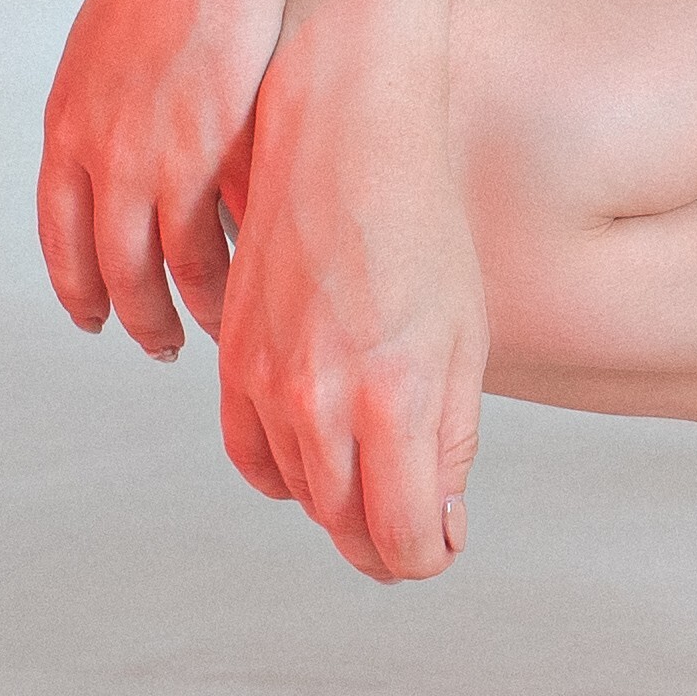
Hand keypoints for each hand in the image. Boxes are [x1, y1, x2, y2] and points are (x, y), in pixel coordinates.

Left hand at [34, 0, 290, 359]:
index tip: (91, 312)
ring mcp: (139, 157)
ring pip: (144, 269)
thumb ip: (131, 86)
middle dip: (122, 311)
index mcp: (69, 118)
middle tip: (151, 343)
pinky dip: (213, 284)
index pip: (59, 226)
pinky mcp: (196, 154)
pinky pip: (197, 248)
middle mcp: (90, 149)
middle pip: (95, 262)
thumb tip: (153, 117)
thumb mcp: (131, 32)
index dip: (74, 278)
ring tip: (197, 336)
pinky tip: (236, 296)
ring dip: (168, 312)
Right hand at [215, 41, 488, 582]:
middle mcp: (318, 400)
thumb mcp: (463, 337)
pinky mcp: (232, 361)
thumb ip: (450, 438)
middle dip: (389, 546)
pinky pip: (250, 455)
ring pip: (300, 497)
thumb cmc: (422, 228)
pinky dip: (286, 476)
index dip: (429, 557)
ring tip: (383, 496)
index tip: (446, 545)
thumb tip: (438, 526)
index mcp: (392, 396)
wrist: (341, 138)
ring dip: (342, 510)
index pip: (402, 536)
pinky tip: (321, 467)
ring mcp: (265, 382)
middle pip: (347, 528)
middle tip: (421, 537)